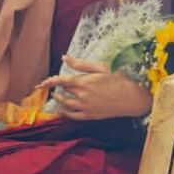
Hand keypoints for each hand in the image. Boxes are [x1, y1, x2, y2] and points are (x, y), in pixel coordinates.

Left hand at [37, 55, 152, 120]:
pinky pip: (74, 116)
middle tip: (47, 86)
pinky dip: (65, 114)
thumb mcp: (101, 68)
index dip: (50, 81)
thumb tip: (65, 57)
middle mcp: (82, 96)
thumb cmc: (118, 79)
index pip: (60, 81)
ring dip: (58, 100)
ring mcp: (86, 108)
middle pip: (62, 92)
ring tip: (54, 95)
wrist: (132, 98)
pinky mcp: (91, 115)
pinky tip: (62, 111)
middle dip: (53, 89)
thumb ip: (81, 64)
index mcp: (83, 82)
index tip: (42, 82)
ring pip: (65, 105)